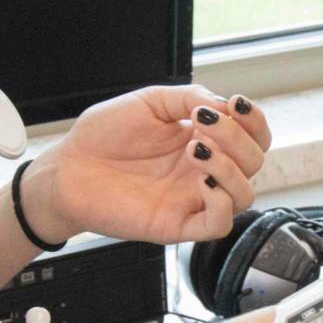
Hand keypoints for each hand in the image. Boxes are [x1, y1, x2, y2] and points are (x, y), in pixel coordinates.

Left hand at [28, 85, 273, 248]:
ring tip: (196, 149)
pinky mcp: (177, 224)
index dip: (254, 120)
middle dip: (238, 137)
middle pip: (253, 162)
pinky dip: (220, 203)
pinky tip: (200, 181)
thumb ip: (189, 96)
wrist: (68, 168)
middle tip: (203, 124)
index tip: (235, 104)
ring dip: (230, 168)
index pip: (252, 136)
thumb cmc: (103, 136)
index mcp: (202, 140)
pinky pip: (218, 225)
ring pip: (244, 195)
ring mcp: (192, 199)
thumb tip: (222, 105)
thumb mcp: (150, 102)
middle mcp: (203, 171)